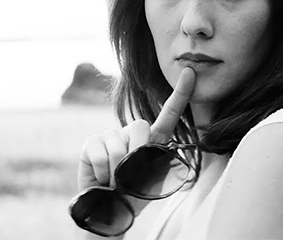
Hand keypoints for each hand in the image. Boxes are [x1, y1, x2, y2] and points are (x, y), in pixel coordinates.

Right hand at [77, 67, 196, 192]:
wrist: (111, 210)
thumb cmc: (136, 193)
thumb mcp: (154, 175)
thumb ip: (155, 155)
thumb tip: (143, 138)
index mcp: (155, 138)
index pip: (170, 113)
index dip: (181, 93)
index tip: (190, 72)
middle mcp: (134, 132)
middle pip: (140, 126)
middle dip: (137, 153)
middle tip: (131, 175)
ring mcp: (111, 135)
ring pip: (118, 144)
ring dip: (118, 170)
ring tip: (116, 180)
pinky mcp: (92, 143)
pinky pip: (100, 153)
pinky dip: (102, 172)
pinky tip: (102, 178)